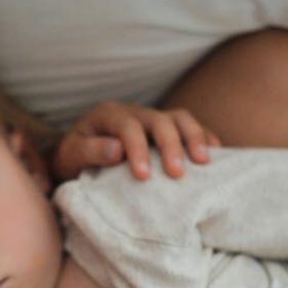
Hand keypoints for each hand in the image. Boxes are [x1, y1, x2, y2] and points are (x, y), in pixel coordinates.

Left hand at [51, 102, 219, 181]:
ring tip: (204, 161)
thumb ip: (90, 151)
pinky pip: (188, 126)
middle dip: (170, 145)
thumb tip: (117, 150)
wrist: (78, 155)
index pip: (128, 126)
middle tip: (176, 174)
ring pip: (178, 117)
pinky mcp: (165, 129)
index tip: (143, 175)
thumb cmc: (74, 158)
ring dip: (194, 136)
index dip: (137, 148)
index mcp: (108, 115)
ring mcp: (151, 118)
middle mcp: (133, 112)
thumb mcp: (71, 156)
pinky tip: (215, 152)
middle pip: (159, 120)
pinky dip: (203, 136)